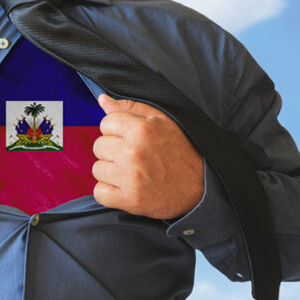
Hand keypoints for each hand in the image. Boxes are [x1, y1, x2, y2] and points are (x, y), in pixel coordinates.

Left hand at [92, 94, 203, 218]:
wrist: (202, 186)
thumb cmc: (181, 151)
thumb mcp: (162, 121)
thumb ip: (130, 108)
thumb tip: (102, 99)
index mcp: (141, 130)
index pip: (105, 123)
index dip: (116, 131)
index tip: (129, 139)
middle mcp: (133, 152)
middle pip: (98, 146)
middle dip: (112, 151)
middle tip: (132, 157)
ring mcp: (131, 178)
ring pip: (97, 169)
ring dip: (110, 172)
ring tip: (131, 172)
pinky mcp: (130, 200)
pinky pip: (99, 193)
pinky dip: (109, 192)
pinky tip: (125, 187)